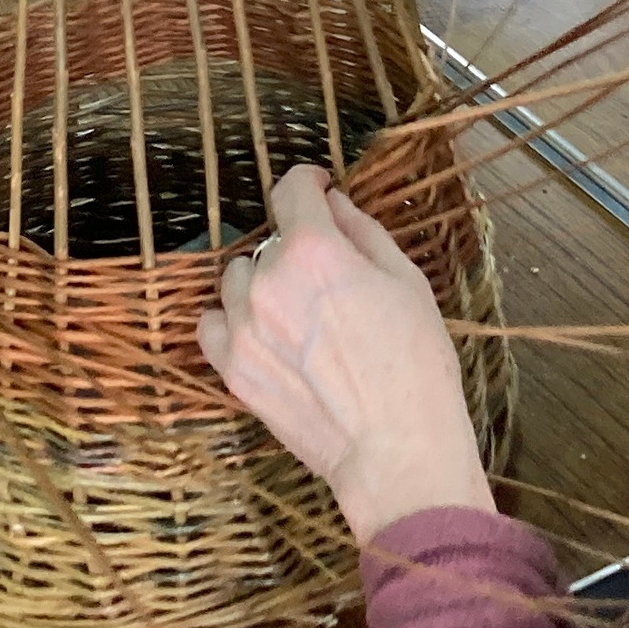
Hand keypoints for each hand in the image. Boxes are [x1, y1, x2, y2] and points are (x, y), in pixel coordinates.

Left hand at [197, 163, 493, 543]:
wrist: (396, 446)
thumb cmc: (415, 361)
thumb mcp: (405, 278)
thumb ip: (362, 230)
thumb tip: (333, 203)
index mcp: (314, 249)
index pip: (291, 189)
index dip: (308, 181)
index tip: (318, 188)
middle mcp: (268, 280)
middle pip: (268, 240)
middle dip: (296, 247)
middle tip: (328, 276)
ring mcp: (244, 327)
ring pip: (237, 279)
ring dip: (262, 283)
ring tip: (298, 311)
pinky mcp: (233, 370)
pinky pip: (213, 325)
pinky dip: (233, 321)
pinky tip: (265, 334)